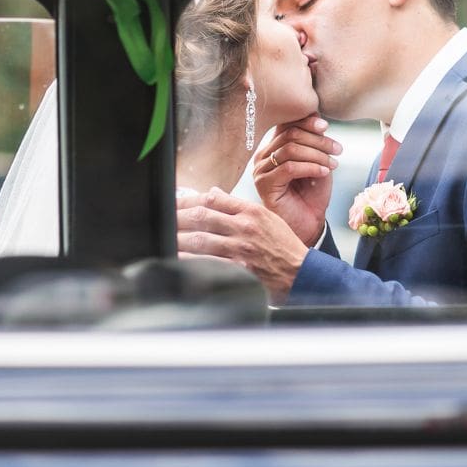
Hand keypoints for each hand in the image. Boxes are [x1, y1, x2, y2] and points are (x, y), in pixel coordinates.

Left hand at [177, 188, 309, 302]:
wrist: (302, 273)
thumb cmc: (284, 246)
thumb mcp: (266, 218)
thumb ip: (237, 206)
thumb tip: (213, 194)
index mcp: (250, 212)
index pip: (213, 199)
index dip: (189, 200)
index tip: (175, 202)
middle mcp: (244, 228)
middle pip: (202, 217)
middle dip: (178, 217)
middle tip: (164, 218)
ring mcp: (241, 249)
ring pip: (201, 239)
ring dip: (179, 239)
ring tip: (166, 238)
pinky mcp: (239, 270)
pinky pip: (209, 263)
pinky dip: (191, 261)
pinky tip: (179, 259)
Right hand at [252, 116, 339, 245]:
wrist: (308, 224)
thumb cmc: (311, 194)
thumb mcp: (317, 162)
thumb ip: (314, 142)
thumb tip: (318, 119)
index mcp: (273, 147)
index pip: (287, 125)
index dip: (307, 121)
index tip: (326, 126)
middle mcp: (263, 156)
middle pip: (290, 135)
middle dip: (318, 140)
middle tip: (337, 150)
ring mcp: (261, 170)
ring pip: (290, 150)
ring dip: (317, 155)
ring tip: (333, 164)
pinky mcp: (264, 185)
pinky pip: (289, 168)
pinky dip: (311, 167)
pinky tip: (324, 172)